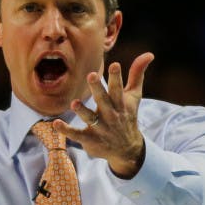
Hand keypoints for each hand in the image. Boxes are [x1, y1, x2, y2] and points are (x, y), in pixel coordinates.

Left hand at [53, 52, 153, 178]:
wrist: (127, 150)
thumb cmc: (127, 116)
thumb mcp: (134, 96)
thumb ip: (137, 75)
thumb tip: (149, 54)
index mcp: (120, 103)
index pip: (118, 88)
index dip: (117, 77)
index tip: (114, 65)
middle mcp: (110, 115)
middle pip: (103, 100)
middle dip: (97, 89)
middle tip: (91, 76)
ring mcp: (100, 128)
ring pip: (90, 118)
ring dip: (82, 111)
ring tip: (74, 103)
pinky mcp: (89, 139)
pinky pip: (76, 134)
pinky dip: (66, 130)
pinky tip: (55, 123)